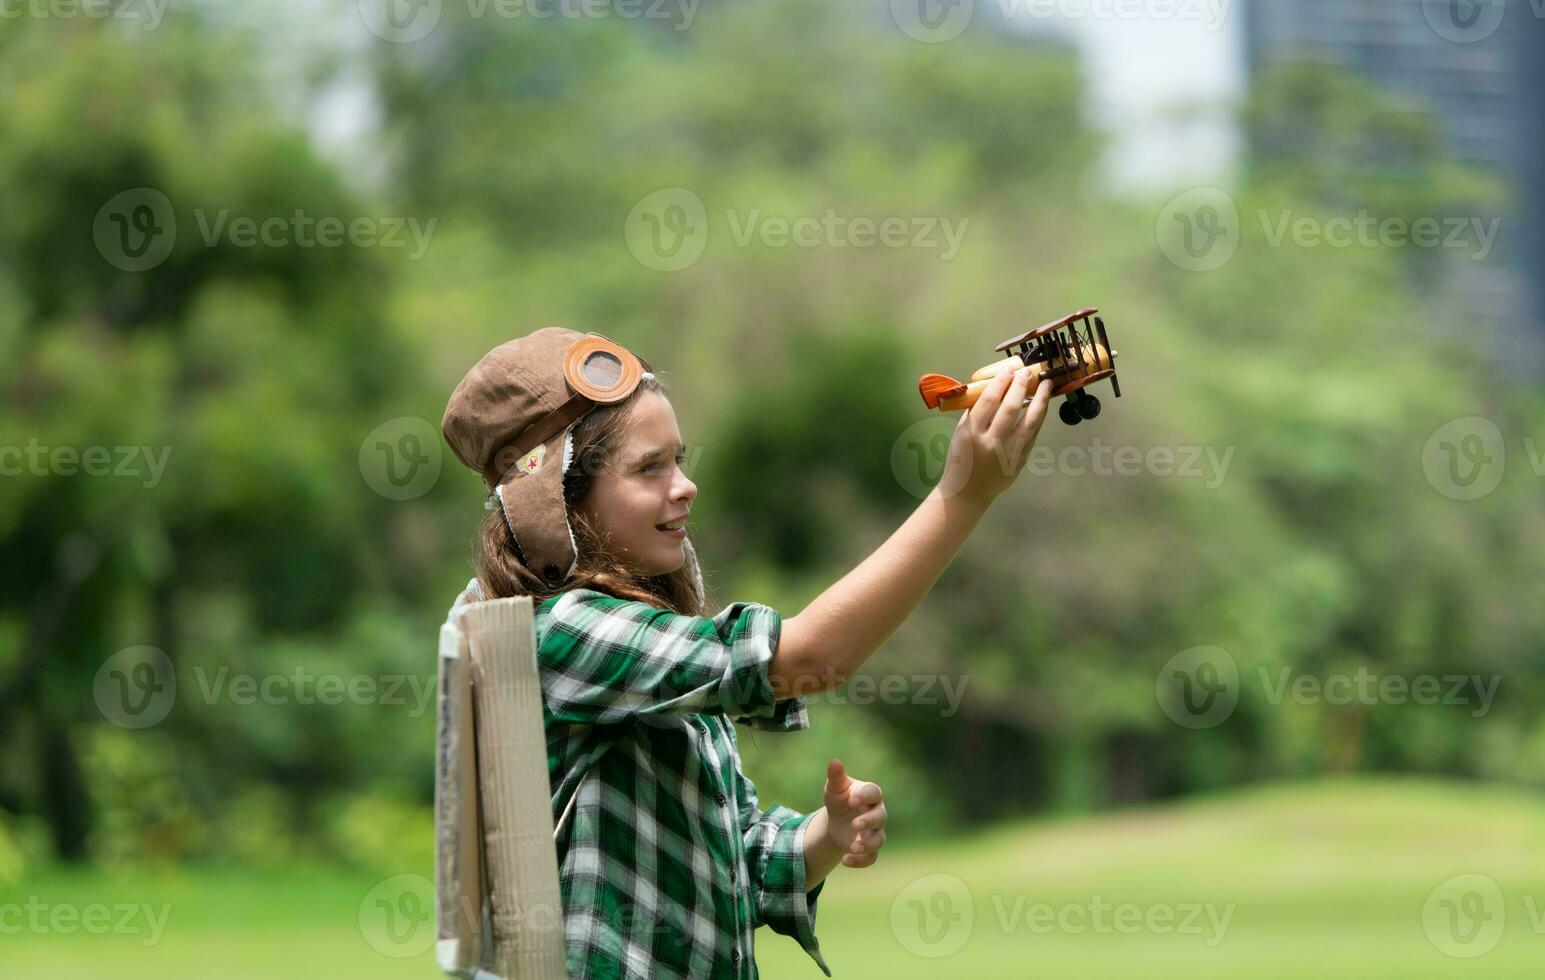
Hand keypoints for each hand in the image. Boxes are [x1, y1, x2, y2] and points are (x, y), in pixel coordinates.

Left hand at [823, 758, 886, 867]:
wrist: (837, 820)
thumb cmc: (839, 799)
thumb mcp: (834, 788)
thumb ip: (836, 777)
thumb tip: (834, 761)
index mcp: (870, 794)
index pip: (874, 793)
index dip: (865, 796)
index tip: (852, 800)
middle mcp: (877, 813)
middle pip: (880, 818)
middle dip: (869, 822)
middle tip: (855, 824)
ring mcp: (875, 832)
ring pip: (879, 839)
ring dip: (867, 844)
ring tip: (853, 846)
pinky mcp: (869, 848)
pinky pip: (872, 857)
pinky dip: (861, 861)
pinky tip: (846, 860)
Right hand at [937, 364, 1052, 507]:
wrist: (967, 492)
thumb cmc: (962, 458)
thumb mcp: (961, 432)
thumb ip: (976, 411)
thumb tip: (996, 386)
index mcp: (971, 433)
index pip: (988, 401)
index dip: (1001, 382)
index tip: (1009, 368)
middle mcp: (991, 443)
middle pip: (1010, 408)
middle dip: (1021, 386)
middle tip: (1028, 372)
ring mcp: (1009, 453)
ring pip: (1030, 422)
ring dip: (1040, 400)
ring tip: (1046, 385)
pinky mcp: (1020, 460)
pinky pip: (1033, 435)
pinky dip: (1038, 418)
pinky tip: (1041, 405)